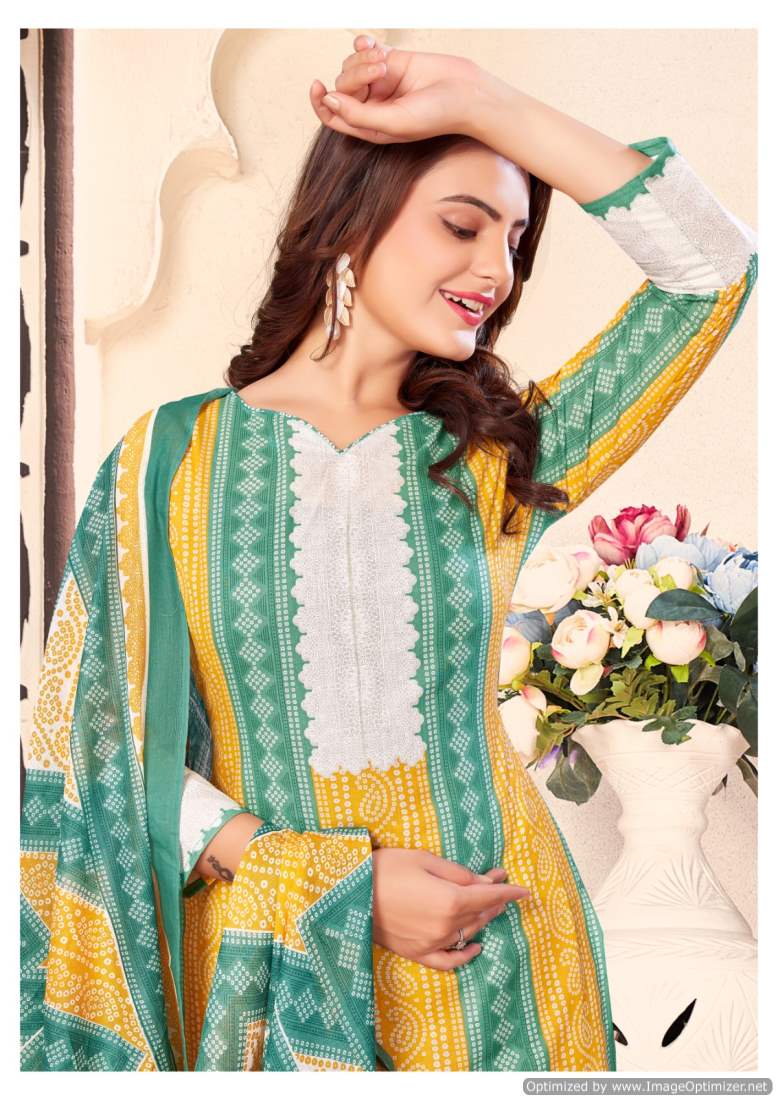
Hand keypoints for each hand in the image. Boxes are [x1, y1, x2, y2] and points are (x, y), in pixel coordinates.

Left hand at [309, 33, 492, 144]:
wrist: (466, 93)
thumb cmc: (435, 116)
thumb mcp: (393, 122)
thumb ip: (358, 115)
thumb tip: (328, 99)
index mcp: (369, 127)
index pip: (333, 116)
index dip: (320, 102)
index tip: (318, 85)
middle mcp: (372, 106)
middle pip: (342, 86)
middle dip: (355, 75)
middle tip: (380, 71)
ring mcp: (380, 83)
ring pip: (351, 66)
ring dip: (363, 59)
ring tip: (385, 62)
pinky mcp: (391, 61)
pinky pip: (364, 49)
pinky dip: (364, 44)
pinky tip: (373, 45)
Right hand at [371, 846, 530, 970]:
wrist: (347, 893)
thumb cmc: (385, 868)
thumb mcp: (424, 860)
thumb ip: (458, 874)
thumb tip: (486, 883)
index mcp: (449, 900)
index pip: (489, 896)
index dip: (509, 891)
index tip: (524, 889)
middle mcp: (444, 926)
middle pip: (480, 914)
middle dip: (495, 899)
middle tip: (502, 883)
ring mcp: (431, 943)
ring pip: (468, 933)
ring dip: (482, 920)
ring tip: (490, 906)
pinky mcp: (416, 953)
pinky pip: (448, 960)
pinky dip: (464, 956)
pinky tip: (475, 947)